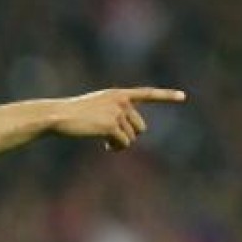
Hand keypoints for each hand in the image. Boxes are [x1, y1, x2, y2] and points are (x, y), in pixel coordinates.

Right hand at [52, 87, 186, 150]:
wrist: (58, 116)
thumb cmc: (72, 115)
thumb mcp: (95, 109)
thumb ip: (114, 115)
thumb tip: (126, 135)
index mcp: (118, 94)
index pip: (147, 94)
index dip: (166, 96)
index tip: (183, 97)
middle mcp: (121, 101)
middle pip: (140, 127)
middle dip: (128, 136)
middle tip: (111, 140)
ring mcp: (117, 112)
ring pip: (132, 137)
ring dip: (121, 143)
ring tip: (106, 143)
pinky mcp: (111, 125)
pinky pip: (123, 143)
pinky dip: (115, 148)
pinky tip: (104, 145)